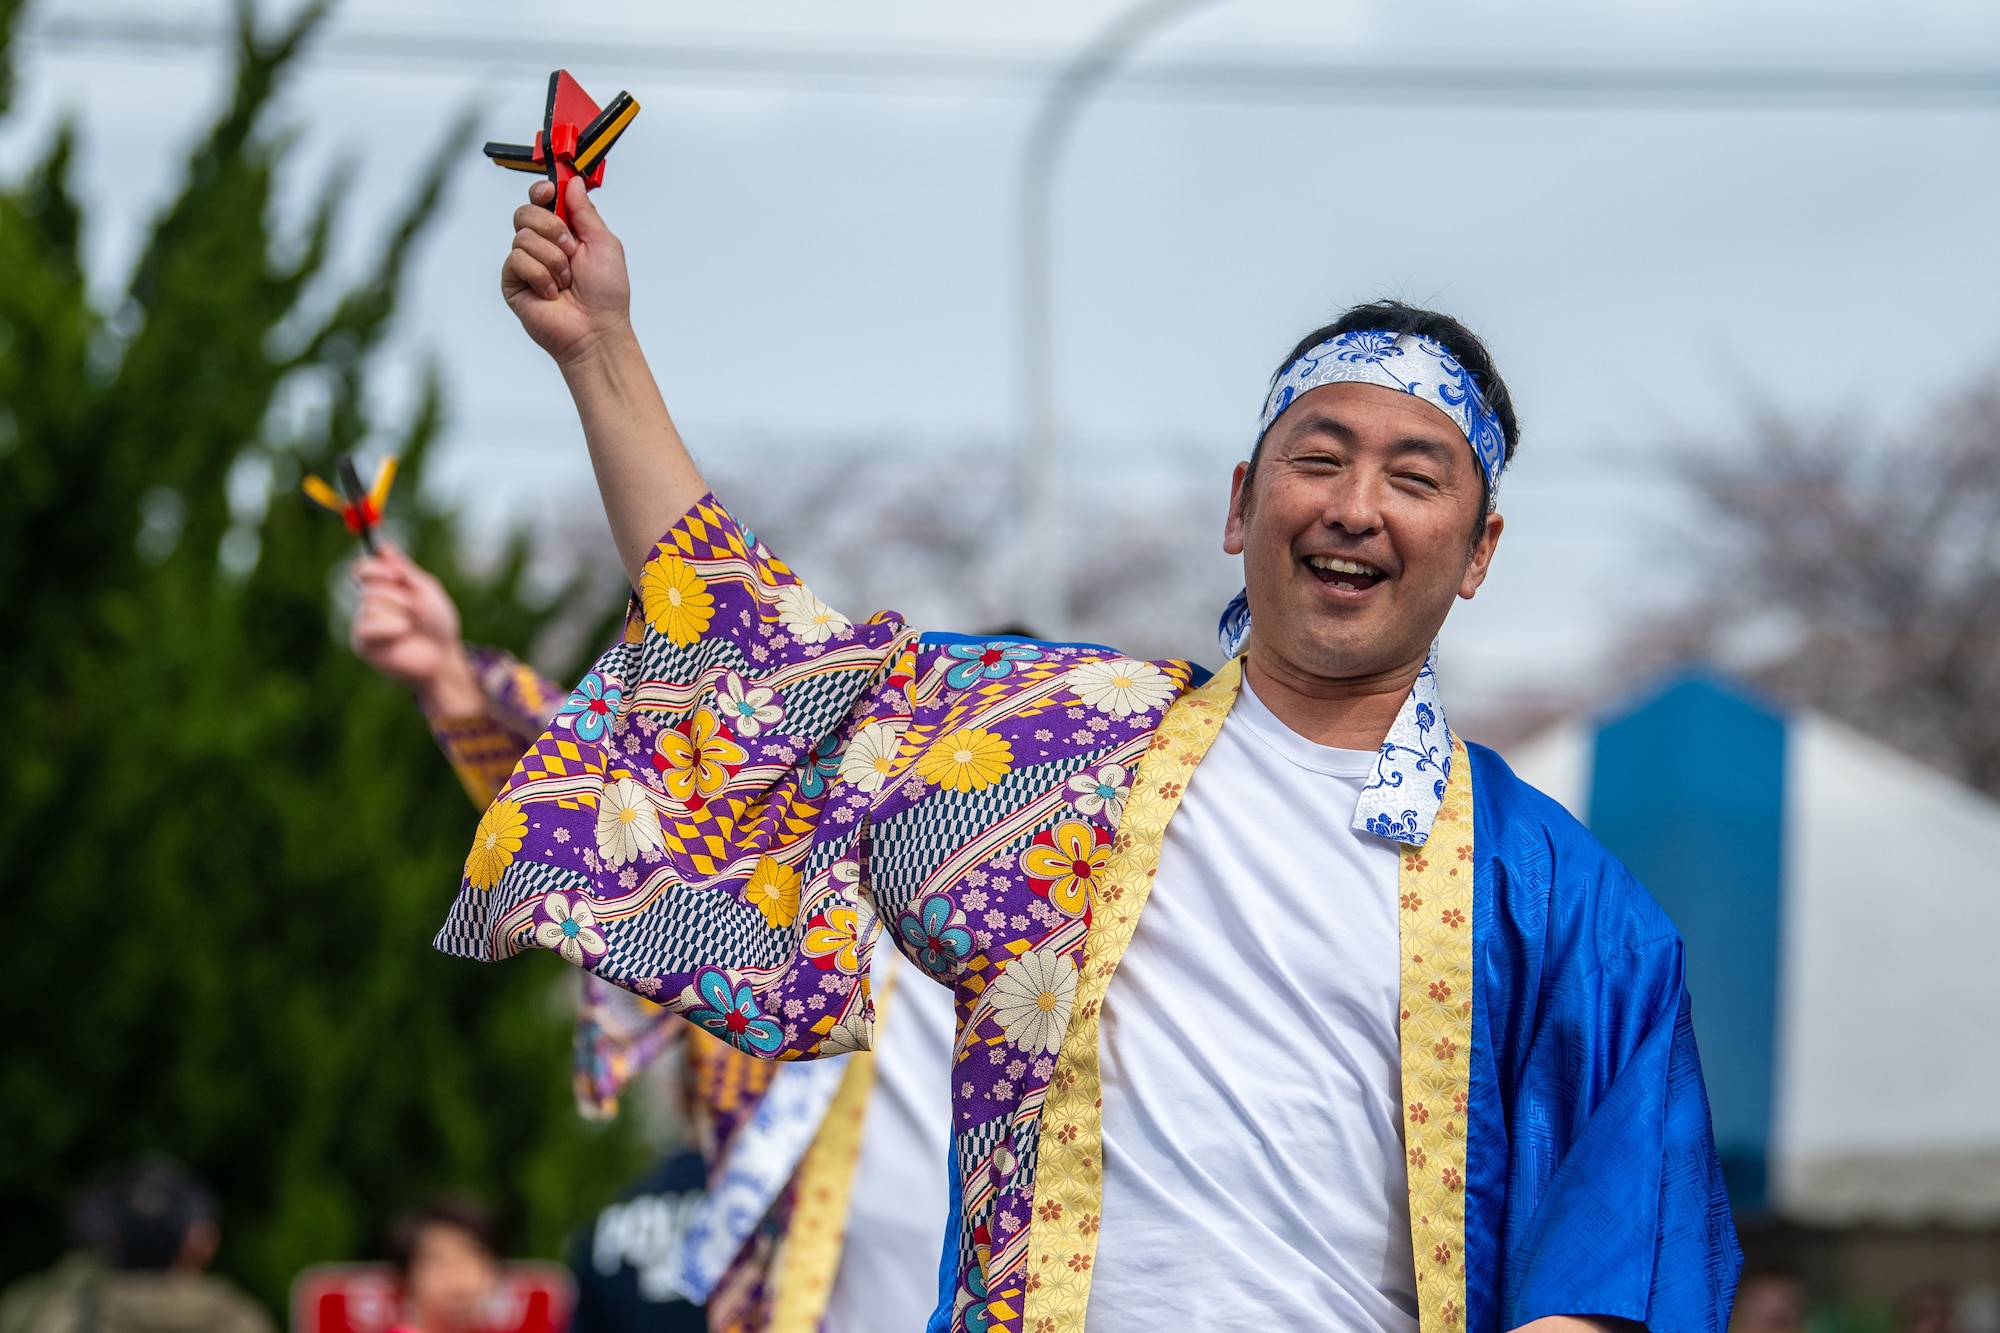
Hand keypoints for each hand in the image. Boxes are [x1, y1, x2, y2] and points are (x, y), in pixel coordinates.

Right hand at [350, 545, 484, 715]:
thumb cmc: (438, 624)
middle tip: (414, 608)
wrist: (443, 656)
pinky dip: (389, 626)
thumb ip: (405, 570)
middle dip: (398, 595)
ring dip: (398, 612)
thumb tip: (383, 547)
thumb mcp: (426, 591)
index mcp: (384, 588)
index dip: (374, 567)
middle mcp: (370, 604)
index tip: (393, 573)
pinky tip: (402, 634)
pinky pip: (366, 624)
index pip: (363, 569)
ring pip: (370, 604)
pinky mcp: (362, 643)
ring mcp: (364, 624)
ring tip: (411, 626)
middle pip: (371, 585)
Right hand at [501, 176, 632, 366]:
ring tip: (566, 280)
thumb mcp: (604, 243)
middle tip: (570, 249)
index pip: (541, 200)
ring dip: (553, 258)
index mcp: (564, 232)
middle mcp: (542, 245)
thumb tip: (573, 182)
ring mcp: (526, 263)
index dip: (542, 191)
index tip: (550, 192)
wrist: (596, 329)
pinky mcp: (513, 282)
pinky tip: (552, 292)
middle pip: (525, 212)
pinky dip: (540, 275)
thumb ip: (585, 211)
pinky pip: (517, 260)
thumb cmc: (605, 294)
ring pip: (523, 236)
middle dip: (551, 227)